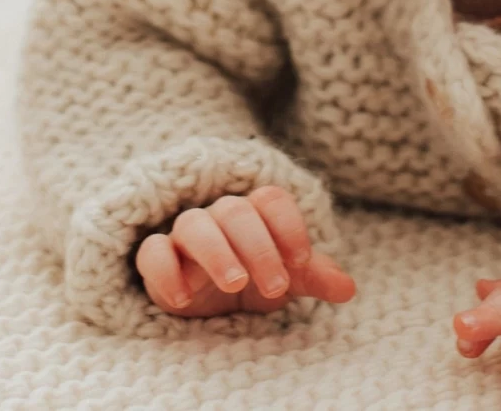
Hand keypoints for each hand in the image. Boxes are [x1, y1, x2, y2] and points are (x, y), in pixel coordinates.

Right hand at [134, 184, 356, 317]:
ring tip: (235, 284)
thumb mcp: (285, 279)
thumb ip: (313, 277)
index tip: (301, 262)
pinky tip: (183, 299)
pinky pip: (152, 251)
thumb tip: (348, 288)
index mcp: (254, 211)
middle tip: (275, 285)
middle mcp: (220, 214)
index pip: (272, 200)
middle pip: (236, 212)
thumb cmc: (252, 278)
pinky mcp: (158, 256)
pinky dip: (165, 271)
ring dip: (216, 252)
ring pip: (194, 224)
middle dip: (258, 247)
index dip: (289, 226)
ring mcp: (186, 233)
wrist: (206, 298)